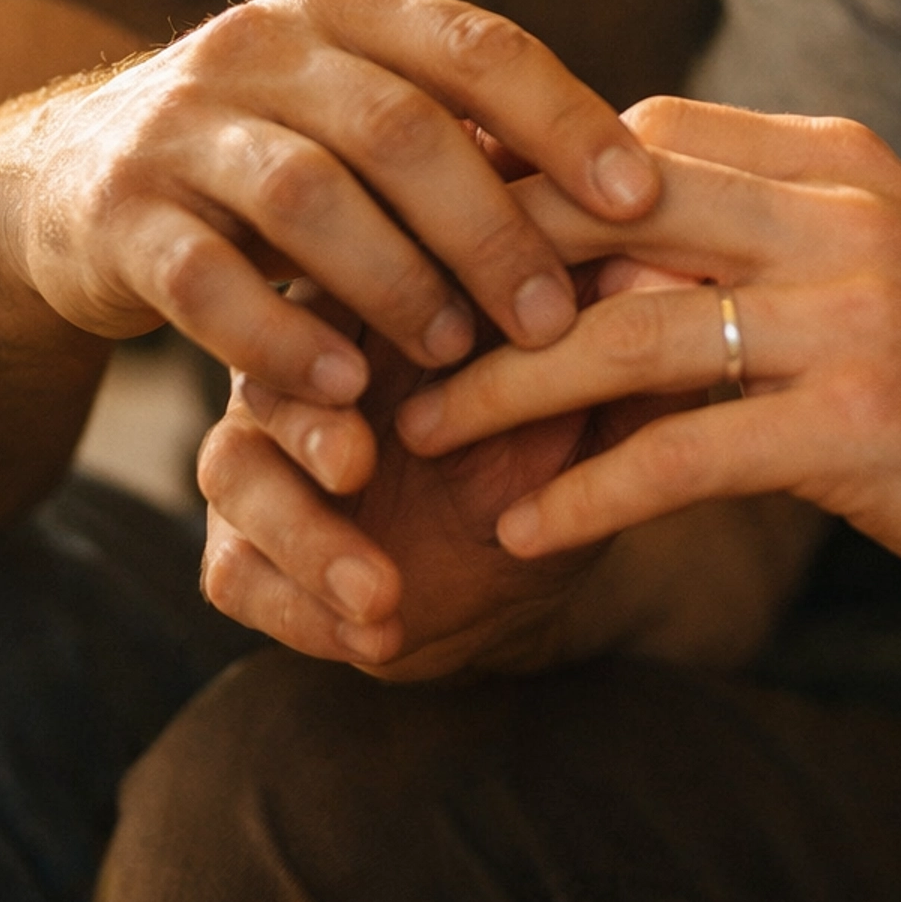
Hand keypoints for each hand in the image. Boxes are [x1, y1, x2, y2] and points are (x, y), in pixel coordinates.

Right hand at [3, 0, 657, 406]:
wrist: (78, 178)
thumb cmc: (283, 153)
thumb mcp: (368, 114)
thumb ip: (474, 135)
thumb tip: (646, 193)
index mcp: (346, 4)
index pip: (478, 46)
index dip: (566, 123)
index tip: (642, 202)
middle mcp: (259, 42)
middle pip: (401, 129)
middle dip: (491, 230)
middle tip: (555, 319)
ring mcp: (178, 123)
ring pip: (308, 198)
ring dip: (396, 285)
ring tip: (456, 359)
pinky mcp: (118, 212)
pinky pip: (206, 281)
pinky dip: (283, 341)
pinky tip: (343, 396)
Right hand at [199, 261, 698, 672]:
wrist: (524, 571)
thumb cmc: (558, 447)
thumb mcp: (599, 401)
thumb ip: (621, 344)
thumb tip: (667, 274)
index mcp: (379, 298)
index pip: (347, 271)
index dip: (377, 301)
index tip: (441, 346)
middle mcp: (307, 360)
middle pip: (266, 363)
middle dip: (306, 418)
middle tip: (358, 463)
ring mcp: (269, 450)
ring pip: (233, 469)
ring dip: (303, 533)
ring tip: (379, 589)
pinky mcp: (248, 541)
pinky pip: (232, 567)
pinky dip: (297, 604)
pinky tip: (369, 631)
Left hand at [399, 97, 900, 605]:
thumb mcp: (884, 252)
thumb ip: (761, 230)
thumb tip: (606, 249)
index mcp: (832, 159)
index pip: (635, 139)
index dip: (521, 181)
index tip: (430, 230)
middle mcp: (838, 215)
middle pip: (608, 216)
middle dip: (480, 266)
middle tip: (379, 319)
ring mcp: (853, 316)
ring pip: (627, 337)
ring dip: (504, 389)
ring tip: (414, 433)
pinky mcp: (862, 426)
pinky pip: (687, 457)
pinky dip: (590, 495)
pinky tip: (521, 533)